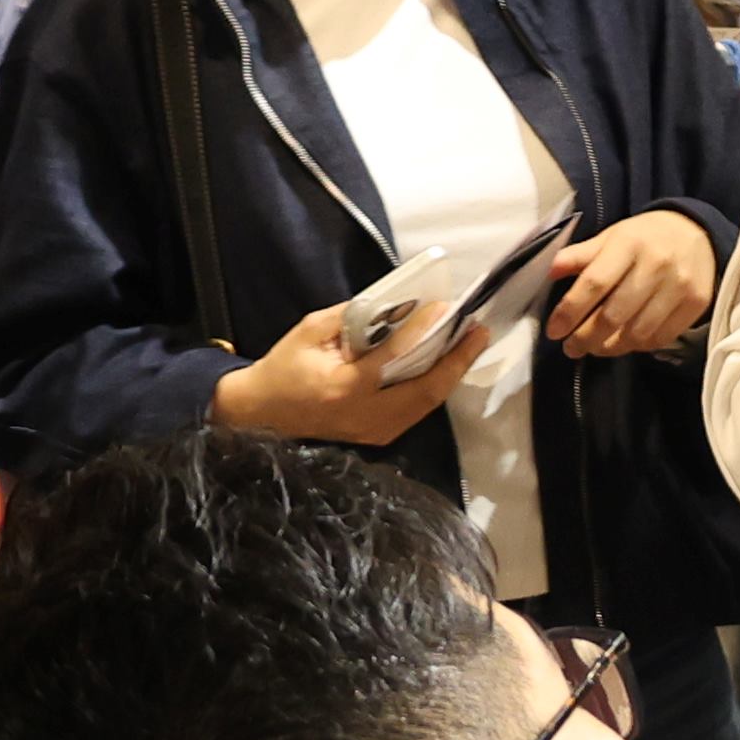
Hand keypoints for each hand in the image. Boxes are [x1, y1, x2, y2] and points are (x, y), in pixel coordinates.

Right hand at [210, 296, 468, 445]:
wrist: (261, 413)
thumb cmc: (283, 368)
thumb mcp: (310, 331)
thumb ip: (351, 318)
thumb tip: (394, 303)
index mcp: (344, 387)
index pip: (392, 358)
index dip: (421, 333)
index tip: (443, 310)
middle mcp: (365, 415)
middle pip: (425, 391)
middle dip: (457, 361)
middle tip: (478, 331)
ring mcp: (374, 431)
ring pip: (426, 404)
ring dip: (451, 374)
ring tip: (471, 344)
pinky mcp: (377, 436)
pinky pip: (416, 411)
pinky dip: (434, 387)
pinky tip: (447, 365)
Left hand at [547, 208, 718, 356]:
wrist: (697, 232)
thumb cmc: (645, 237)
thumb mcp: (611, 237)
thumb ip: (581, 255)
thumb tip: (550, 271)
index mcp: (629, 243)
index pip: (594, 283)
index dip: (570, 311)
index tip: (554, 331)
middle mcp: (656, 265)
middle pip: (614, 314)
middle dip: (586, 338)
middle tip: (571, 348)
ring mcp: (679, 286)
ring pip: (637, 332)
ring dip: (610, 347)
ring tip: (595, 347)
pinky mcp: (696, 303)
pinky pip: (661, 337)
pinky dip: (638, 346)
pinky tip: (624, 342)